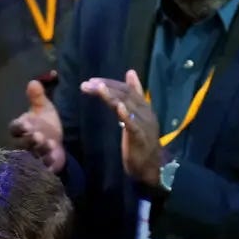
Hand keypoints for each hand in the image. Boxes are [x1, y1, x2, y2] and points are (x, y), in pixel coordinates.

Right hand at [8, 77, 64, 172]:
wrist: (57, 142)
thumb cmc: (46, 124)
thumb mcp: (43, 109)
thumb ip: (37, 97)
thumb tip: (33, 82)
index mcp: (20, 129)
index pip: (15, 128)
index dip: (20, 127)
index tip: (27, 123)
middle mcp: (22, 143)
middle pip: (21, 144)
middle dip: (30, 140)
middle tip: (39, 135)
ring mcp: (31, 156)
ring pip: (31, 155)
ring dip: (40, 150)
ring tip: (50, 144)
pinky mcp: (40, 167)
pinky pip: (41, 167)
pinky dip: (47, 162)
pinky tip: (54, 156)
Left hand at [80, 69, 163, 186]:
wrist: (151, 167)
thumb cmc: (142, 141)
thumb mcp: (135, 115)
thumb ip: (133, 96)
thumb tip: (131, 72)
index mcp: (143, 106)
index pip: (127, 89)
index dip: (110, 83)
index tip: (91, 81)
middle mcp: (145, 112)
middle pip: (125, 94)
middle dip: (105, 87)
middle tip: (87, 84)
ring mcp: (143, 124)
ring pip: (128, 105)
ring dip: (112, 96)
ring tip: (98, 88)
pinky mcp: (140, 137)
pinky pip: (133, 124)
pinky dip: (126, 115)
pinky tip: (118, 107)